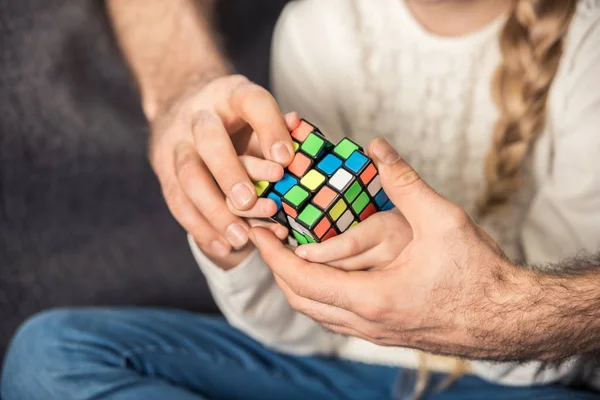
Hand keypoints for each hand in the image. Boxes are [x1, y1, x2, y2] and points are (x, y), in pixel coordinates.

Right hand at [148, 74, 293, 259]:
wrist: (181, 104)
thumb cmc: (233, 116)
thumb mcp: (255, 112)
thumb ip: (277, 126)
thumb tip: (298, 125)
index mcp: (231, 95)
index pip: (251, 102)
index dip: (269, 129)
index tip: (285, 161)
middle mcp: (200, 116)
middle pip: (210, 140)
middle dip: (230, 173)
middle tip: (249, 202)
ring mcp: (177, 142)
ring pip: (188, 176)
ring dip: (214, 210)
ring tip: (241, 237)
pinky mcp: (164, 169)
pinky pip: (177, 201)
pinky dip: (200, 228)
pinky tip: (223, 247)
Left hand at [249, 138, 534, 360]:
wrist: (508, 319)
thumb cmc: (479, 274)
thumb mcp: (444, 220)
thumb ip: (405, 182)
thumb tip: (377, 147)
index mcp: (372, 298)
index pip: (301, 278)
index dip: (272, 253)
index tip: (256, 231)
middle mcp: (366, 322)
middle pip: (299, 298)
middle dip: (276, 267)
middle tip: (266, 237)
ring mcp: (374, 332)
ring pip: (316, 311)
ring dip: (295, 281)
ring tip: (287, 250)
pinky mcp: (384, 333)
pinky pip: (335, 316)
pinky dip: (317, 293)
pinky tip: (323, 271)